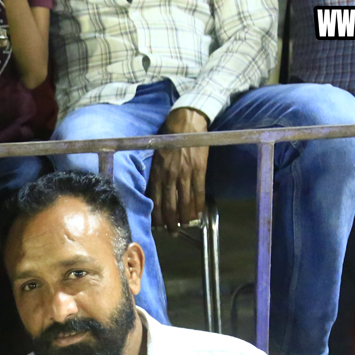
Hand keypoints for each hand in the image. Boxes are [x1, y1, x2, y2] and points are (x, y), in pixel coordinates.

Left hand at [147, 108, 209, 228]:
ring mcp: (185, 173)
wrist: (186, 123)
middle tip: (172, 232)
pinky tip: (199, 213)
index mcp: (157, 173)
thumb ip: (156, 175)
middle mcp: (169, 176)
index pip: (155, 201)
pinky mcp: (199, 169)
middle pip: (169, 206)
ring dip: (184, 217)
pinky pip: (199, 192)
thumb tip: (156, 194)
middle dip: (170, 222)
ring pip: (184, 202)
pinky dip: (199, 205)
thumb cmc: (169, 140)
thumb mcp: (156, 158)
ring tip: (185, 225)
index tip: (158, 226)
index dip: (157, 216)